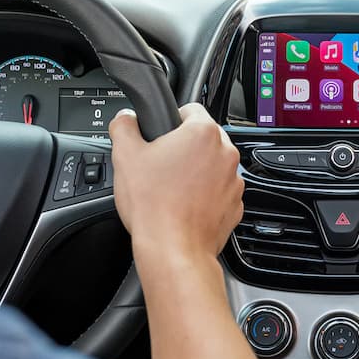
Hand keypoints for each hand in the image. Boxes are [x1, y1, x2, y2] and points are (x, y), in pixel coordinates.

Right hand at [109, 103, 242, 260]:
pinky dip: (204, 195)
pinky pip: (218, 191)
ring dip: (195, 172)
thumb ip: (124, 126)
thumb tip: (126, 118)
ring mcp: (234, 181)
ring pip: (212, 166)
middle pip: (203, 138)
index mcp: (203, 133)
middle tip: (160, 165)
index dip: (171, 119)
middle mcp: (226, 153)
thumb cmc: (153, 205)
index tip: (160, 135)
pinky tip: (183, 205)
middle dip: (183, 148)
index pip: (190, 109)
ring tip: (171, 188)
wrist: (173, 249)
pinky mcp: (235, 205)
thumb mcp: (125, 155)